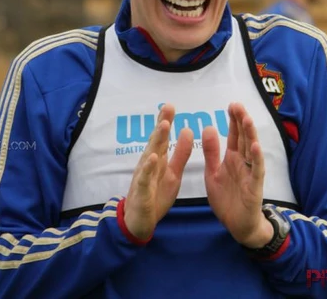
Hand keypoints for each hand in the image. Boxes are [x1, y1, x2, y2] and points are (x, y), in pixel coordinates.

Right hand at [124, 103, 193, 239]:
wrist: (138, 221)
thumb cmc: (156, 194)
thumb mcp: (173, 172)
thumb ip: (181, 153)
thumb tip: (188, 130)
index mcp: (158, 159)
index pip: (162, 137)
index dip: (166, 121)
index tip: (171, 105)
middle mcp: (149, 164)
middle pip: (156, 142)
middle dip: (162, 124)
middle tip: (168, 107)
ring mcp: (144, 177)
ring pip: (150, 156)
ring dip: (156, 140)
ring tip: (164, 125)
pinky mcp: (143, 191)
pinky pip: (145, 179)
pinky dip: (148, 168)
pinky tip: (152, 158)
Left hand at [202, 102, 272, 247]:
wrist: (237, 225)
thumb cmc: (226, 198)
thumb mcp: (212, 173)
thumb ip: (211, 152)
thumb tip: (209, 127)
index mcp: (232, 158)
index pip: (234, 135)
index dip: (233, 120)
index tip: (232, 104)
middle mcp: (243, 162)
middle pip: (244, 138)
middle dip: (241, 121)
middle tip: (237, 105)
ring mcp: (250, 173)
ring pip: (252, 150)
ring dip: (250, 135)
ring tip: (247, 119)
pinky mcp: (254, 186)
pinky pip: (256, 170)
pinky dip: (257, 158)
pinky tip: (256, 146)